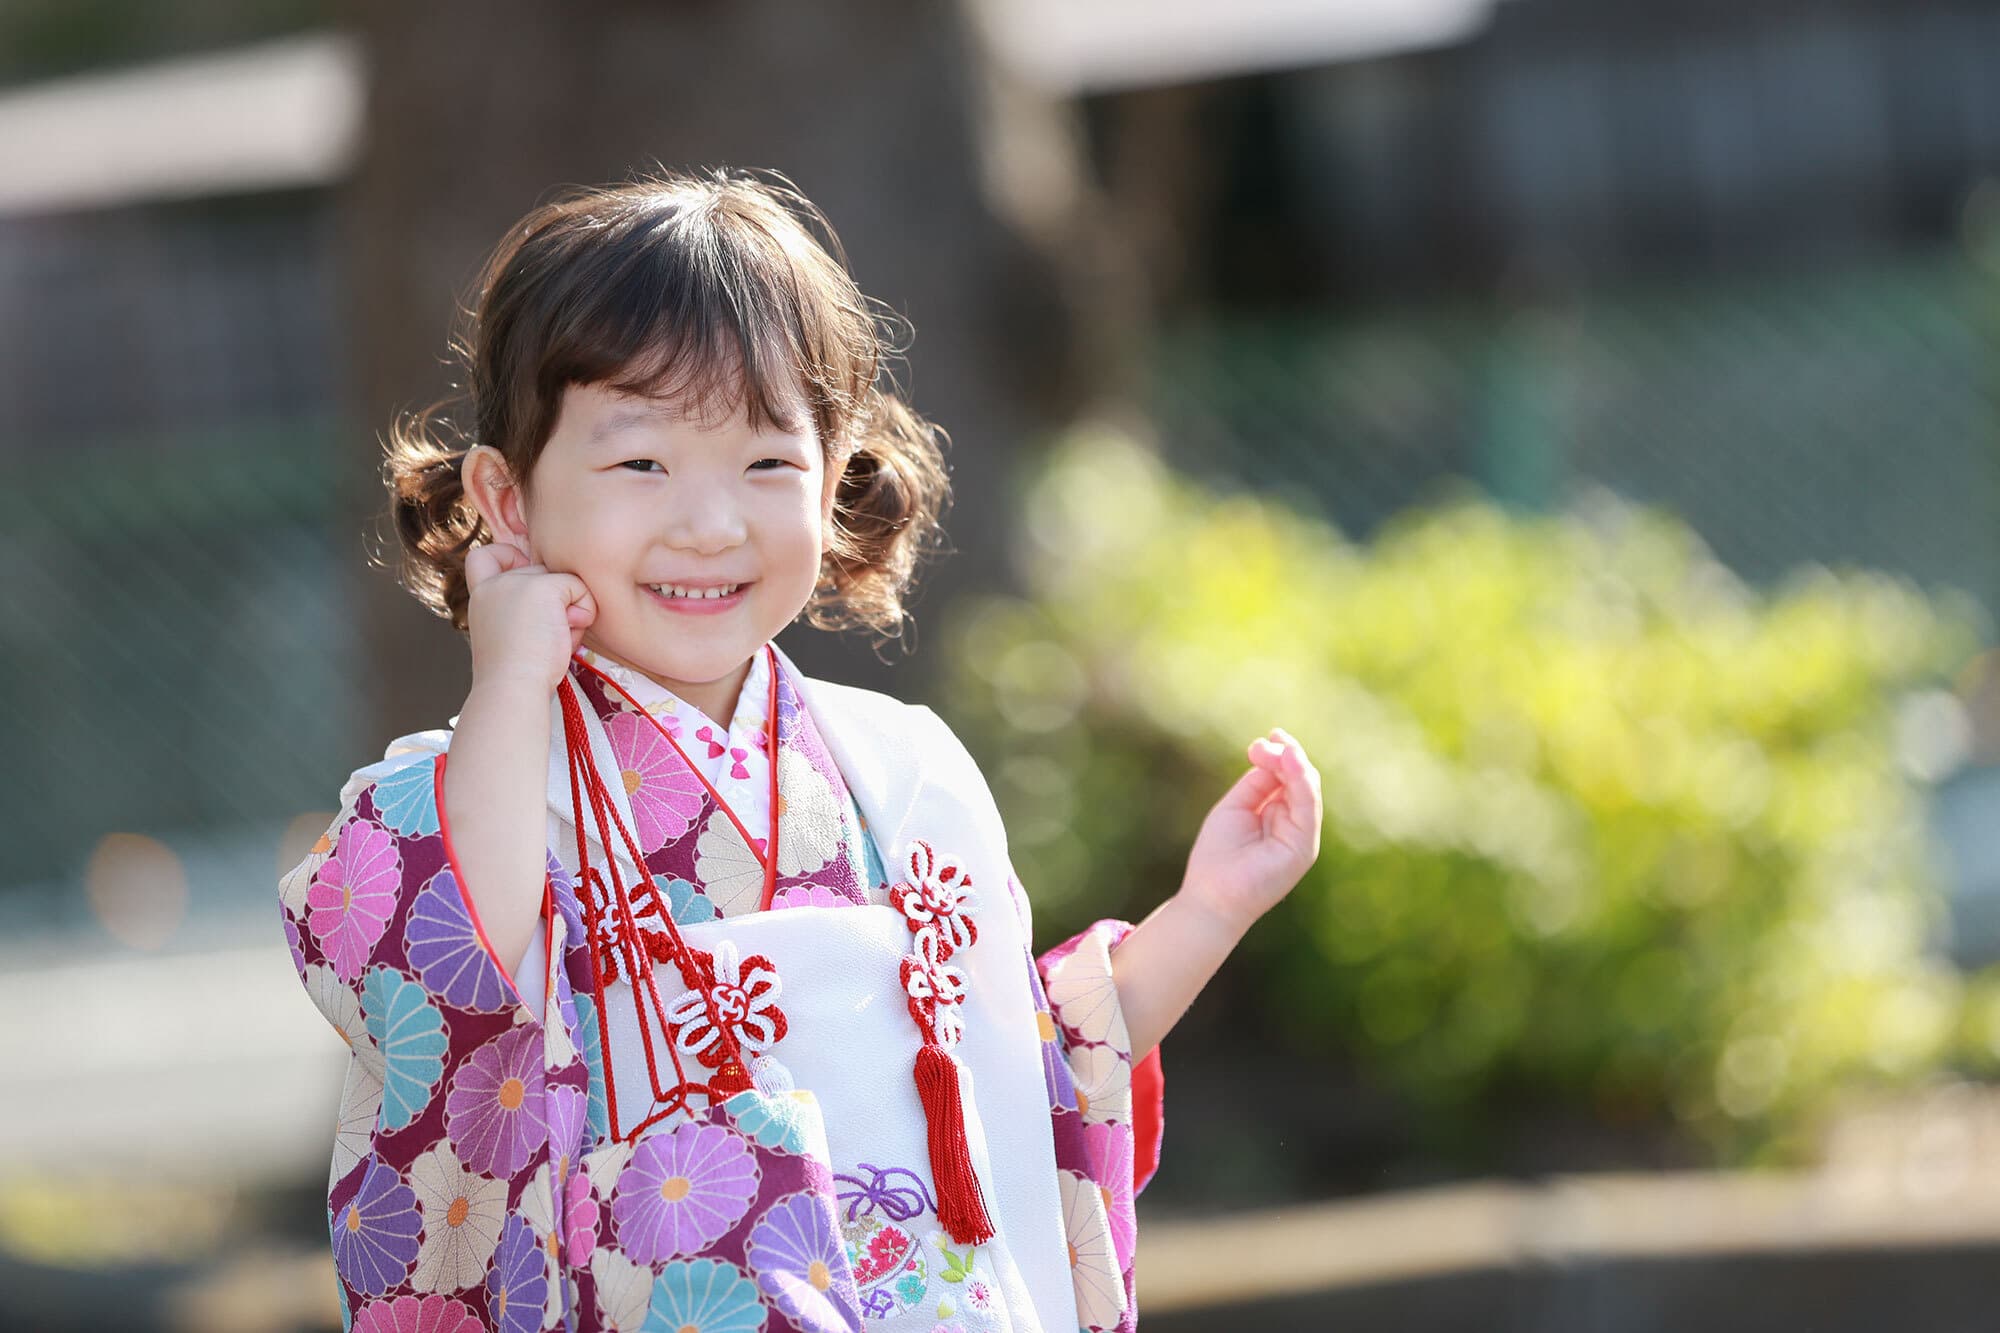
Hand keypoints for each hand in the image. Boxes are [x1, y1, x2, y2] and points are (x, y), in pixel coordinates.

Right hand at [463, 538, 596, 694]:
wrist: (513, 688)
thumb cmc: (518, 676)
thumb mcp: (514, 635)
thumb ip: (527, 610)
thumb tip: (564, 597)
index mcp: (481, 597)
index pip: (483, 556)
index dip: (507, 556)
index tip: (525, 576)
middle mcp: (495, 584)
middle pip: (541, 572)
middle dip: (556, 601)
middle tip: (548, 635)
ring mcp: (516, 581)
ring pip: (563, 579)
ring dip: (571, 609)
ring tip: (556, 638)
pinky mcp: (542, 586)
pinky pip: (578, 587)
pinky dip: (583, 611)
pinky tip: (567, 633)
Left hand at [1179, 726, 1323, 935]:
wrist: (1212, 896)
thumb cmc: (1218, 855)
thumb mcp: (1236, 806)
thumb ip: (1258, 781)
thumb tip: (1272, 754)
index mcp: (1278, 815)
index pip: (1287, 777)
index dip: (1279, 755)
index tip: (1264, 739)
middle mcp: (1294, 824)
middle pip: (1300, 779)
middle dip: (1285, 755)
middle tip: (1264, 742)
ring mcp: (1301, 836)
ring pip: (1308, 790)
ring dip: (1295, 764)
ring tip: (1280, 746)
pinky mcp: (1304, 847)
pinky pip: (1308, 808)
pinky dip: (1301, 782)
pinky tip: (1291, 762)